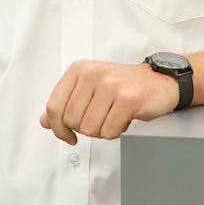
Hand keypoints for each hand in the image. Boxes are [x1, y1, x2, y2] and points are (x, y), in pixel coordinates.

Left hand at [41, 60, 179, 144]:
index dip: (58, 127)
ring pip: (89, 128)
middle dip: (86, 128)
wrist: (158, 81)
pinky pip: (109, 131)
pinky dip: (116, 132)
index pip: (54, 106)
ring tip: (113, 117)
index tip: (67, 135)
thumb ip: (66, 103)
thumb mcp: (89, 87)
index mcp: (79, 69)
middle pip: (72, 121)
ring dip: (102, 131)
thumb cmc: (123, 85)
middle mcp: (93, 73)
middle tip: (101, 119)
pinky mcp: (127, 99)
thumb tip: (45, 122)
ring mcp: (110, 85)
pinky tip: (123, 119)